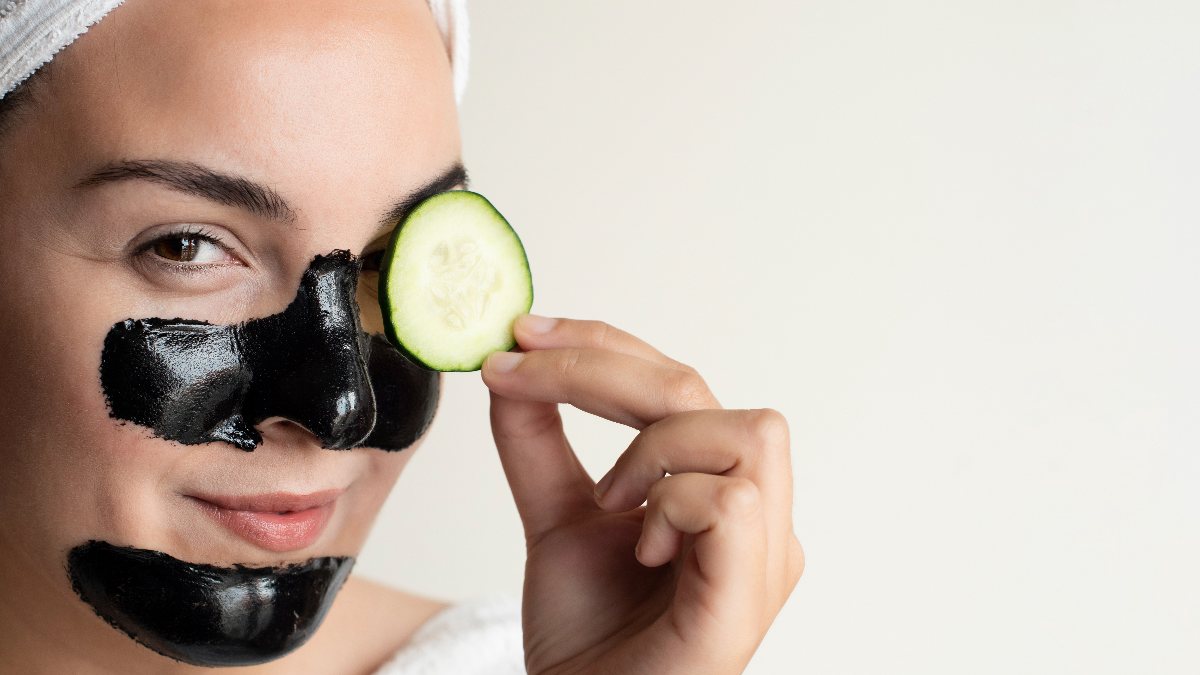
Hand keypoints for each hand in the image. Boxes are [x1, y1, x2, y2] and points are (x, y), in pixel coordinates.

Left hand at [481, 315, 803, 674]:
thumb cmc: (590, 638)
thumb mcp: (555, 520)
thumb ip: (539, 446)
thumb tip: (511, 367)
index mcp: (717, 487)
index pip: (677, 382)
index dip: (604, 344)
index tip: (525, 332)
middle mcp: (756, 513)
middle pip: (702, 388)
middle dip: (601, 366)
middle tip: (519, 368)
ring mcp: (766, 552)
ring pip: (745, 431)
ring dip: (652, 448)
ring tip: (608, 504)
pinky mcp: (752, 591)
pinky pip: (732, 500)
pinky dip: (670, 507)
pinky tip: (640, 548)